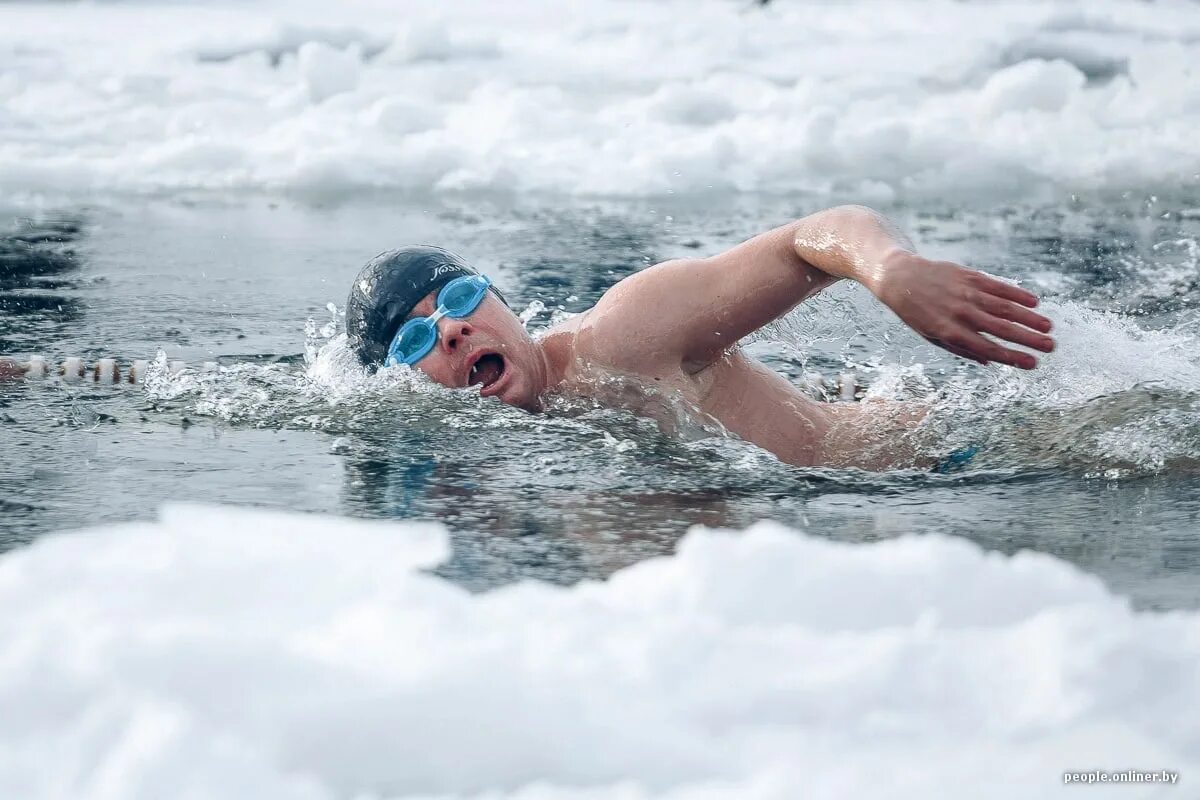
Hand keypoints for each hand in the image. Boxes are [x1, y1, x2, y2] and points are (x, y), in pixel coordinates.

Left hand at [873, 251, 1053, 368]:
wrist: (901, 279)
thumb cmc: (918, 313)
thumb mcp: (932, 337)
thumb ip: (961, 349)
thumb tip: (990, 360)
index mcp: (950, 333)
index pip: (988, 349)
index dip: (1012, 357)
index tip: (1033, 364)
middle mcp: (960, 313)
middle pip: (1001, 329)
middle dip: (1028, 339)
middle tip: (1051, 347)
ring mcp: (966, 293)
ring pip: (1004, 307)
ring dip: (1029, 318)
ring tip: (1049, 327)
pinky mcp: (970, 276)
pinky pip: (998, 286)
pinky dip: (1017, 294)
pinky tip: (1034, 302)